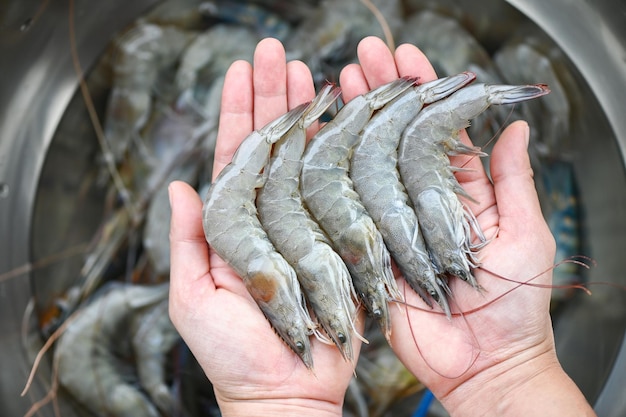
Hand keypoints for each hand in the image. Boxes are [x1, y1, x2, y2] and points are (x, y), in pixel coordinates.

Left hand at [168, 38, 361, 416]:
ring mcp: (307, 223)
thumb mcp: (191, 299)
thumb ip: (186, 243)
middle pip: (272, 144)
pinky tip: (348, 124)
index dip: (236, 111)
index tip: (241, 69)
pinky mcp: (340, 239)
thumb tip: (177, 189)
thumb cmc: (232, 355)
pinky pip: (343, 191)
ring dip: (310, 116)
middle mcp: (271, 215)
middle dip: (274, 97)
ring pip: (308, 158)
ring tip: (313, 73)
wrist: (284, 391)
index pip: (233, 155)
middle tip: (278, 52)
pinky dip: (345, 156)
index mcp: (234, 223)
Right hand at [339, 38, 592, 415]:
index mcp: (459, 192)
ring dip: (352, 123)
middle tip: (365, 55)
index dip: (422, 94)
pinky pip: (345, 208)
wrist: (481, 364)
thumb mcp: (526, 235)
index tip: (409, 58)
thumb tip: (518, 126)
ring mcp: (390, 223)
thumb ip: (513, 181)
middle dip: (380, 95)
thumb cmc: (514, 305)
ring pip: (366, 164)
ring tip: (338, 84)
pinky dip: (330, 174)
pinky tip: (317, 141)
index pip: (435, 130)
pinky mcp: (367, 249)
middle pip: (394, 138)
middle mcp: (419, 201)